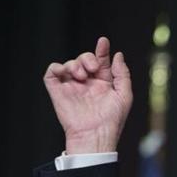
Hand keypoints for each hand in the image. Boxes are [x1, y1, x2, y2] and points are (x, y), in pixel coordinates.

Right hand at [44, 37, 132, 153]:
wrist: (96, 134)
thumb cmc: (112, 119)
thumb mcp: (124, 95)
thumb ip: (122, 74)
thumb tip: (118, 55)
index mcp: (103, 83)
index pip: (101, 61)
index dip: (102, 50)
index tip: (103, 42)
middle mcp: (87, 84)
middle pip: (84, 59)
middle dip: (88, 57)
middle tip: (93, 68)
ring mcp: (72, 87)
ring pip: (69, 64)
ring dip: (76, 63)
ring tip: (83, 75)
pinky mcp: (58, 92)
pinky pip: (52, 73)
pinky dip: (57, 67)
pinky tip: (67, 73)